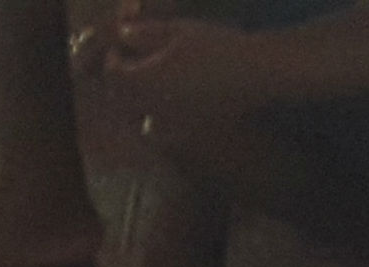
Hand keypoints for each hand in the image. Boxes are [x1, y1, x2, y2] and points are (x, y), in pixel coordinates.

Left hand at [83, 16, 275, 130]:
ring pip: (140, 118)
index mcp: (147, 80)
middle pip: (124, 99)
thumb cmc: (217, 46)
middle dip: (123, 82)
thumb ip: (146, 33)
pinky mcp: (189, 133)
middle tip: (130, 66)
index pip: (115, 74)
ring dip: (139, 103)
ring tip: (150, 85)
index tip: (118, 49)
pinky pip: (163, 130)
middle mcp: (154, 107)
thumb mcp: (179, 31)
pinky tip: (171, 102)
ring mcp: (171, 124)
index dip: (113, 60)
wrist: (255, 74)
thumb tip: (122, 34)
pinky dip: (158, 118)